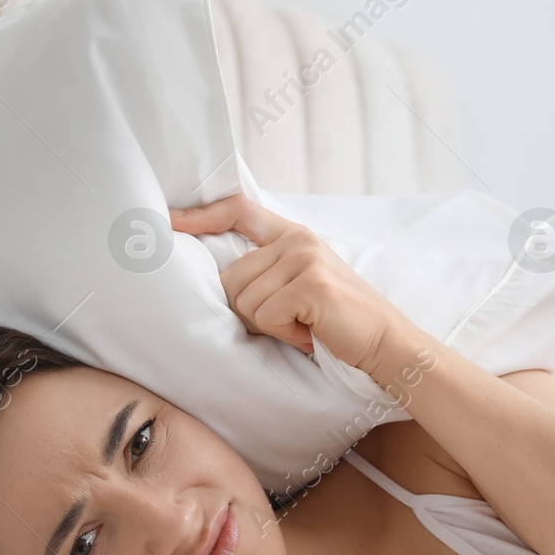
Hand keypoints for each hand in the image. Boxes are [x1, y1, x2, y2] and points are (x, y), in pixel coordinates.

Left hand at [171, 193, 419, 374]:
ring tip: (304, 326)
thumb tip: (217, 284)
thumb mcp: (300, 287)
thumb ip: (267, 273)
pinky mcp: (310, 283)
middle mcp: (296, 239)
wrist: (386, 344)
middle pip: (230, 278)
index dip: (200, 215)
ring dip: (270, 327)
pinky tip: (310, 334)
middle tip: (290, 322)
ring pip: (244, 301)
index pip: (238, 210)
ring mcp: (304, 258)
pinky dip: (284, 335)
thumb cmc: (337, 324)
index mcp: (292, 235)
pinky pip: (265, 315)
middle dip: (251, 312)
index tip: (168, 220)